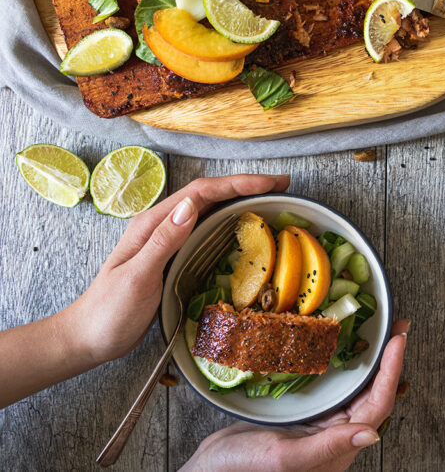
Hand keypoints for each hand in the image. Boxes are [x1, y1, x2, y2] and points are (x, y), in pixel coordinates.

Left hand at [67, 174, 289, 363]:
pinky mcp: (173, 256)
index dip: (237, 183)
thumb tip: (191, 207)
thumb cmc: (110, 311)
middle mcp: (161, 226)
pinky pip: (206, 230)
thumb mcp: (137, 277)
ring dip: (240, 200)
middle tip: (281, 186)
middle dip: (245, 186)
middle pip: (208, 195)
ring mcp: (167, 240)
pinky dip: (229, 222)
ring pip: (209, 210)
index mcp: (152, 224)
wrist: (89, 337)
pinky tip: (243, 227)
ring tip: (271, 199)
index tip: (269, 183)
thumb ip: (163, 241)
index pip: (201, 193)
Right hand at [181, 320, 409, 471]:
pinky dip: (342, 365)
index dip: (392, 371)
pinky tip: (340, 348)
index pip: (378, 405)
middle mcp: (336, 435)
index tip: (399, 341)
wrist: (211, 471)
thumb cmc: (242, 469)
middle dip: (389, 360)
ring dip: (370, 360)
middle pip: (375, 393)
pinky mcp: (305, 415)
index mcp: (338, 448)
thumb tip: (372, 435)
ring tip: (380, 332)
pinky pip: (333, 387)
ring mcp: (321, 424)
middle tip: (398, 327)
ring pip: (356, 388)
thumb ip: (329, 446)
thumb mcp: (285, 457)